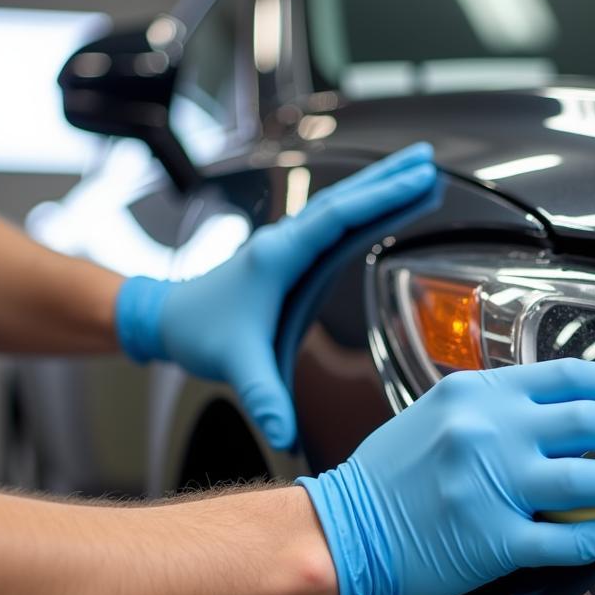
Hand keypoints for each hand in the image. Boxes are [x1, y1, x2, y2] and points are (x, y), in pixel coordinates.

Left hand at [114, 143, 436, 447]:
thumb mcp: (235, 365)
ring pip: (338, 204)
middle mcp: (283, 241)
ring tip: (415, 170)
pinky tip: (378, 205)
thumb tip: (283, 432)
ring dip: (377, 186)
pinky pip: (331, 221)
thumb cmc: (198, 332)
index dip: (380, 199)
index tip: (417, 181)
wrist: (165, 318)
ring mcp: (285, 244)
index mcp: (278, 256)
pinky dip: (361, 207)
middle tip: (429, 161)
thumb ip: (262, 397)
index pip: (338, 218)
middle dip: (389, 179)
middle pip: (344, 199)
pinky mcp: (287, 254)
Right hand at [297, 359, 594, 594]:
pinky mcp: (488, 539)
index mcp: (479, 395)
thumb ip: (504, 408)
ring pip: (586, 479)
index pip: (571, 377)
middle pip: (591, 421)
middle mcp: (486, 432)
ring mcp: (488, 486)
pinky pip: (559, 538)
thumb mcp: (444, 414)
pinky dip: (594, 536)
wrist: (344, 528)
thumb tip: (577, 412)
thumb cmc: (394, 473)